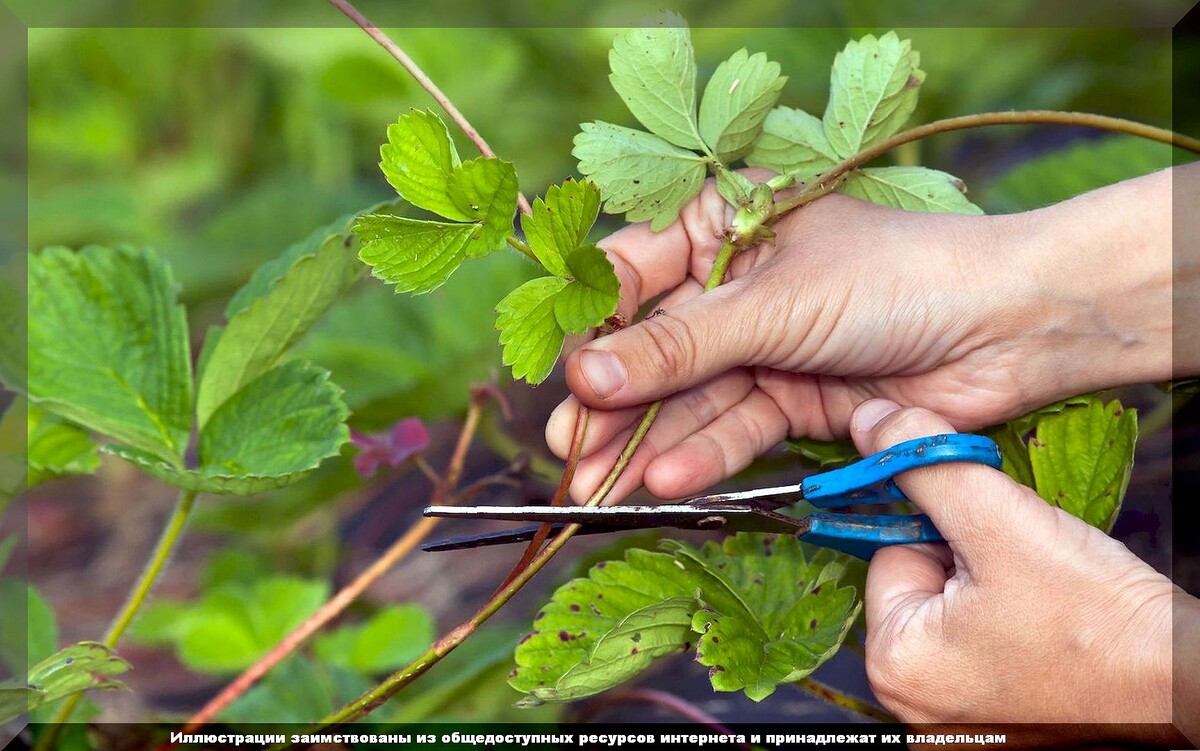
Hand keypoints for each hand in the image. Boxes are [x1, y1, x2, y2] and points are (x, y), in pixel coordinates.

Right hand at [546, 169, 1174, 504]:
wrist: (1008, 329)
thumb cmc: (893, 279)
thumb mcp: (771, 306)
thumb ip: (677, 347)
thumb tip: (583, 373)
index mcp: (724, 225)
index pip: (633, 275)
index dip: (592, 327)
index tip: (558, 376)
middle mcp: (736, 285)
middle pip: (656, 348)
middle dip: (613, 403)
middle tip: (568, 452)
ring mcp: (765, 345)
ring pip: (690, 398)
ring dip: (646, 442)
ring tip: (597, 487)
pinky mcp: (794, 398)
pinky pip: (735, 427)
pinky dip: (703, 455)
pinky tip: (664, 482)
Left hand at [850, 398, 1190, 742]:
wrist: (1189, 688)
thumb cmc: (1101, 621)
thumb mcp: (1000, 523)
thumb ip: (925, 465)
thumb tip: (870, 424)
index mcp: (895, 664)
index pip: (890, 553)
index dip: (946, 529)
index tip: (997, 541)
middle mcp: (914, 701)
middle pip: (923, 582)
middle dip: (972, 560)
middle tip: (1030, 573)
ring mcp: (957, 714)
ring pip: (959, 607)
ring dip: (998, 586)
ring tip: (1049, 602)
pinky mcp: (1000, 717)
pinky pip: (988, 642)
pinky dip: (1017, 621)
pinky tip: (1055, 626)